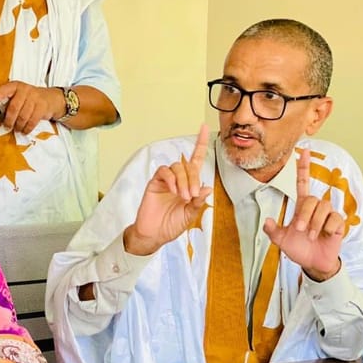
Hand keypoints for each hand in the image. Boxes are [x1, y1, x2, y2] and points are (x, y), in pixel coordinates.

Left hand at [0, 81, 63, 134]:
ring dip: (19, 126)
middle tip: (7, 126)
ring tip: (17, 128)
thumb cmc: (28, 101)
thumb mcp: (15, 103)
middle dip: (9, 120)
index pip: (5, 89)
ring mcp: (34, 97)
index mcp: (14, 86)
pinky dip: (27, 128)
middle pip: (14, 107)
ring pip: (23, 116)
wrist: (49, 98)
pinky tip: (25, 130)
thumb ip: (0, 115)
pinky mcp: (42, 106)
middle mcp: (24, 90)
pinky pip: (32, 121)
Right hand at [124, 125, 212, 255]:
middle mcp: (178, 179)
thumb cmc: (171, 225)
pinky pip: (164, 172)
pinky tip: (173, 191)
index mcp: (188, 184)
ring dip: (183, 180)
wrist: (154, 235)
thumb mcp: (190, 215)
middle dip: (193, 179)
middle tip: (191, 195)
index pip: (196, 160)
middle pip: (189, 166)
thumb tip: (207, 188)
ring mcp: (166, 180)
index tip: (203, 128)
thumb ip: (198, 202)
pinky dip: (171, 179)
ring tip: (182, 197)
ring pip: (177, 167)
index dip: (200, 144)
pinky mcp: (155, 183)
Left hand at [262, 147, 343, 281]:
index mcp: (302, 207)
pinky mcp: (338, 223)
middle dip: (304, 215)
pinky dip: (327, 229)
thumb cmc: (299, 249)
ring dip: (314, 223)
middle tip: (299, 230)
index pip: (303, 182)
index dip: (303, 167)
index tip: (303, 151)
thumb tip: (266, 221)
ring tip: (310, 236)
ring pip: (323, 207)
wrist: (312, 263)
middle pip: (312, 199)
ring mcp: (328, 215)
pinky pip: (334, 219)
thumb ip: (273, 231)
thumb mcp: (281, 240)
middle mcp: (315, 208)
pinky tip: (325, 235)